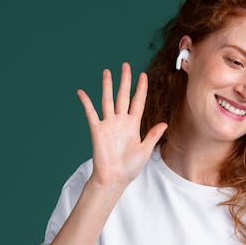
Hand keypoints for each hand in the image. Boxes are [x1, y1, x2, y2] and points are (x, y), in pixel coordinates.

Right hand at [77, 63, 167, 188]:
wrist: (114, 178)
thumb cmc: (130, 168)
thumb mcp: (145, 150)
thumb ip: (153, 135)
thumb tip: (164, 123)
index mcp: (133, 125)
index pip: (138, 102)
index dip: (141, 89)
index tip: (143, 76)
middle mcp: (121, 121)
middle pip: (123, 96)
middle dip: (125, 81)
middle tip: (126, 65)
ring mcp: (108, 124)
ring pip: (107, 100)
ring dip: (107, 86)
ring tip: (107, 71)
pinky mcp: (97, 130)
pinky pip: (90, 113)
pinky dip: (86, 102)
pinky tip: (81, 92)